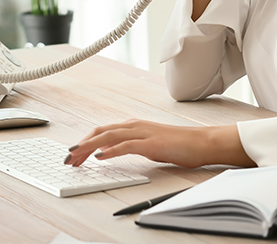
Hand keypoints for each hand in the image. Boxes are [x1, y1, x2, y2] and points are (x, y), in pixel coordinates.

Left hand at [63, 120, 254, 168]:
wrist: (201, 142)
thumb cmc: (180, 144)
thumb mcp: (152, 144)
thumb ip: (135, 145)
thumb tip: (117, 152)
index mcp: (137, 125)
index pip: (105, 130)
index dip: (86, 140)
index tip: (74, 153)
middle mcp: (137, 126)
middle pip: (102, 131)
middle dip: (82, 143)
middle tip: (68, 158)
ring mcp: (144, 133)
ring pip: (110, 136)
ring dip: (90, 146)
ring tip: (76, 156)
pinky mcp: (151, 143)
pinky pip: (127, 145)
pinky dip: (111, 150)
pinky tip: (100, 157)